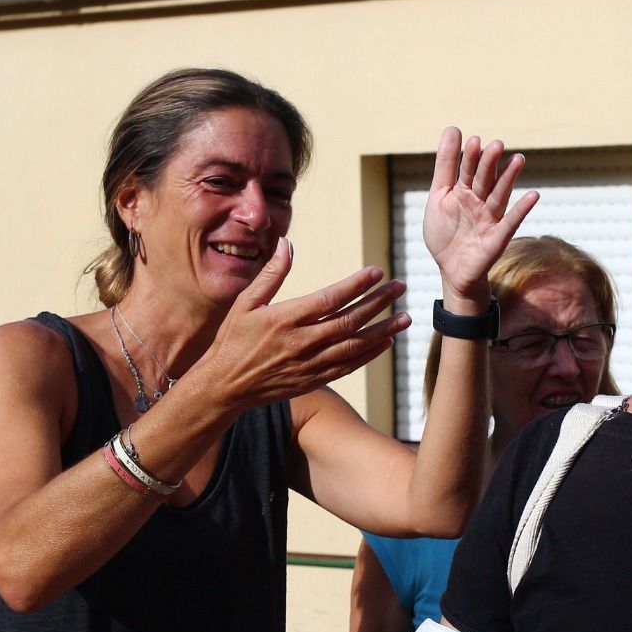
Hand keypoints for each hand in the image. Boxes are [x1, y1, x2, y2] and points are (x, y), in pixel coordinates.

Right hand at [199, 239, 410, 408]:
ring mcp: (310, 364)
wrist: (226, 386)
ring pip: (354, 345)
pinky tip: (386, 341)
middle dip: (378, 302)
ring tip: (405, 316)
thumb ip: (271, 275)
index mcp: (285, 319)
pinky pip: (349, 366)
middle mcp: (301, 342)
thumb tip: (287, 244)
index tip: (377, 272)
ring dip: (383, 330)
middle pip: (349, 320)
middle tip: (399, 287)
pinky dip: (369, 353)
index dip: (356, 285)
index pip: (329, 299)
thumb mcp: (245, 303)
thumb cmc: (233, 339)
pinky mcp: (314, 379)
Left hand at [423, 127, 539, 303]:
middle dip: (490, 163)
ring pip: (500, 195)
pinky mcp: (498, 238)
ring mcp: (490, 218)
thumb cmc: (444, 233)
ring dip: (509, 179)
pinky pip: (511, 222)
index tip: (473, 140)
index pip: (468, 169)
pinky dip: (522, 210)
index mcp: (464, 190)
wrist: (451, 270)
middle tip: (496, 144)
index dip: (470, 156)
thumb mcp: (438, 196)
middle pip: (485, 179)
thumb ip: (446, 165)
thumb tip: (453, 128)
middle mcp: (479, 201)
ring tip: (518, 159)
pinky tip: (533, 195)